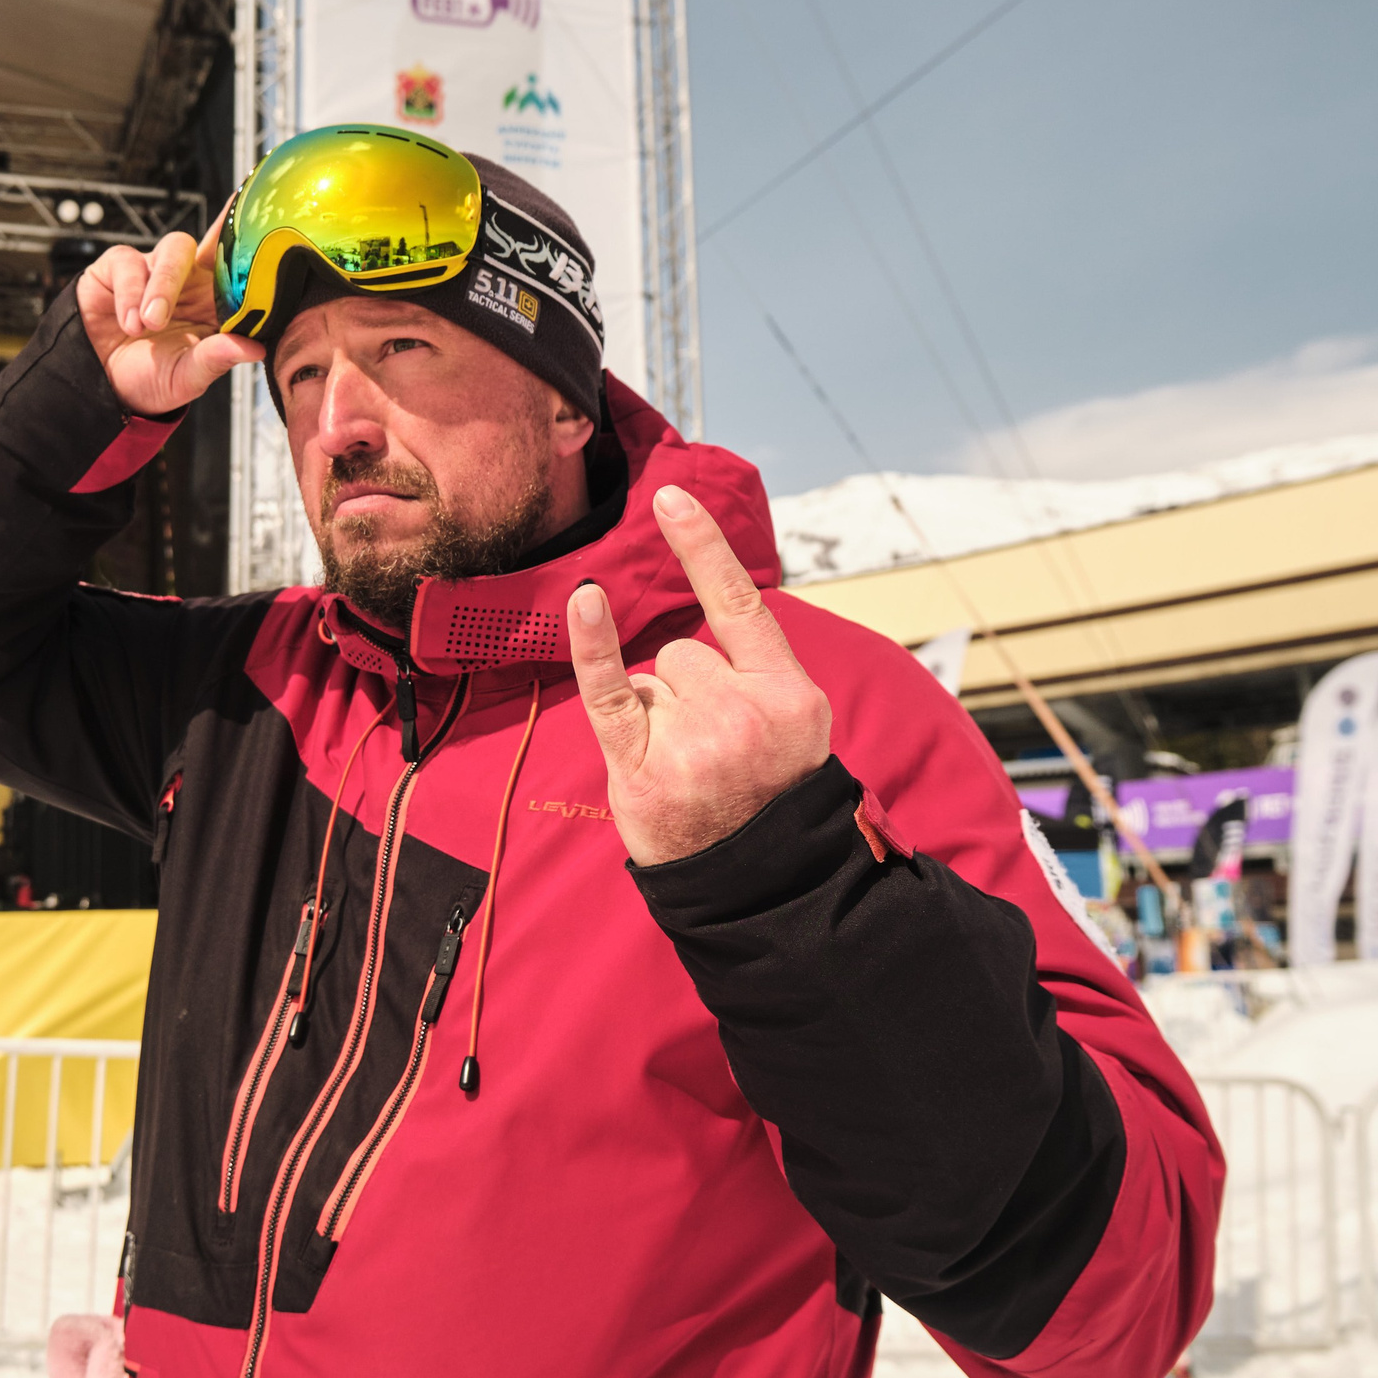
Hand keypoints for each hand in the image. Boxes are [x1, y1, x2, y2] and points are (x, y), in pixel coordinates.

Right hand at [75, 216, 263, 416]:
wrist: (103, 389)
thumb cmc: (150, 379)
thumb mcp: (186, 378)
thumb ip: (216, 360)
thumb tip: (255, 349)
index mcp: (213, 300)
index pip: (237, 262)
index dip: (251, 235)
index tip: (266, 214)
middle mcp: (187, 279)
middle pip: (204, 247)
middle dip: (181, 278)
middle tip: (159, 321)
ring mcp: (154, 270)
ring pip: (170, 250)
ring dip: (158, 288)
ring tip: (145, 326)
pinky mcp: (119, 268)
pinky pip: (128, 261)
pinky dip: (128, 293)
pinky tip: (128, 322)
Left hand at [567, 485, 832, 866]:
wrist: (761, 882)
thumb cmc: (767, 796)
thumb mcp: (793, 729)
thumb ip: (756, 674)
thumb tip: (689, 629)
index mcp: (788, 693)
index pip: (739, 602)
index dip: (703, 546)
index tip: (671, 495)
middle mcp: (744, 710)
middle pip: (682, 653)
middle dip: (686, 691)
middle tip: (711, 751)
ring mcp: (695, 740)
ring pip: (651, 680)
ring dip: (657, 715)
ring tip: (687, 769)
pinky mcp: (644, 766)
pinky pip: (609, 689)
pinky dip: (592, 647)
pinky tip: (584, 603)